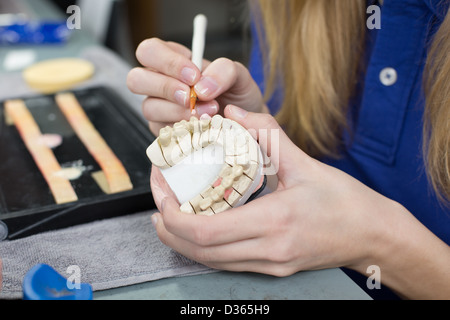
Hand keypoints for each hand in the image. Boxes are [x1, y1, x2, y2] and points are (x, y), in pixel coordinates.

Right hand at [127, 38, 266, 135]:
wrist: (244, 125)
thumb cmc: (236, 95)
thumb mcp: (238, 76)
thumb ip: (224, 71)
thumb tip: (201, 88)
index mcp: (172, 61)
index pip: (150, 51)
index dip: (167, 62)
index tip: (194, 75)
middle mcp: (159, 83)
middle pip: (136, 79)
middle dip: (165, 87)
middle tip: (191, 97)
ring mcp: (158, 110)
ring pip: (148, 107)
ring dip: (179, 111)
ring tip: (209, 113)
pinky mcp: (163, 133)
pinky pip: (161, 131)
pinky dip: (184, 129)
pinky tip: (203, 128)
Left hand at [150, 104, 401, 276]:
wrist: (373, 236)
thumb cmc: (346, 202)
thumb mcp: (306, 163)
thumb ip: (267, 134)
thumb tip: (234, 114)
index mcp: (275, 222)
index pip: (205, 231)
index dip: (173, 213)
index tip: (162, 187)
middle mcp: (268, 250)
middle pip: (198, 251)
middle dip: (166, 226)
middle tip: (159, 196)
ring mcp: (269, 265)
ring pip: (208, 261)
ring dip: (181, 238)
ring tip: (170, 210)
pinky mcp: (272, 269)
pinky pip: (225, 263)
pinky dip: (202, 246)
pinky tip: (199, 224)